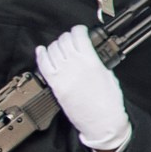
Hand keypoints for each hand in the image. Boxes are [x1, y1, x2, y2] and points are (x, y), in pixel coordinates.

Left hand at [35, 25, 130, 151]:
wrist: (101, 121)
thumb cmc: (109, 101)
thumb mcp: (108, 74)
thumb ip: (97, 61)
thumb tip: (89, 52)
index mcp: (92, 62)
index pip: (79, 37)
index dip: (78, 30)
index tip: (79, 30)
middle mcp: (75, 66)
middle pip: (64, 42)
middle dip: (67, 37)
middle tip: (70, 39)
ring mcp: (63, 76)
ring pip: (52, 51)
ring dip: (55, 44)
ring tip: (60, 45)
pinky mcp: (55, 86)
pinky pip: (43, 66)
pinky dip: (41, 55)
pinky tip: (42, 50)